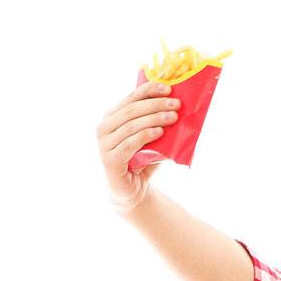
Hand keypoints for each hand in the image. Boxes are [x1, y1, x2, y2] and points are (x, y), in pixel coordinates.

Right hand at [96, 81, 181, 213]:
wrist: (132, 193)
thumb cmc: (141, 163)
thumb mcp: (150, 140)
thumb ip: (155, 124)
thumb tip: (176, 108)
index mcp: (112, 117)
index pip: (130, 98)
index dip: (149, 90)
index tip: (168, 88)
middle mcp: (104, 127)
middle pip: (132, 110)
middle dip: (156, 104)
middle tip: (176, 104)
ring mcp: (104, 144)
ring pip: (131, 125)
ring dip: (154, 119)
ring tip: (173, 117)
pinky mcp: (110, 160)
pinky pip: (130, 143)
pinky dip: (146, 135)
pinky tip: (160, 132)